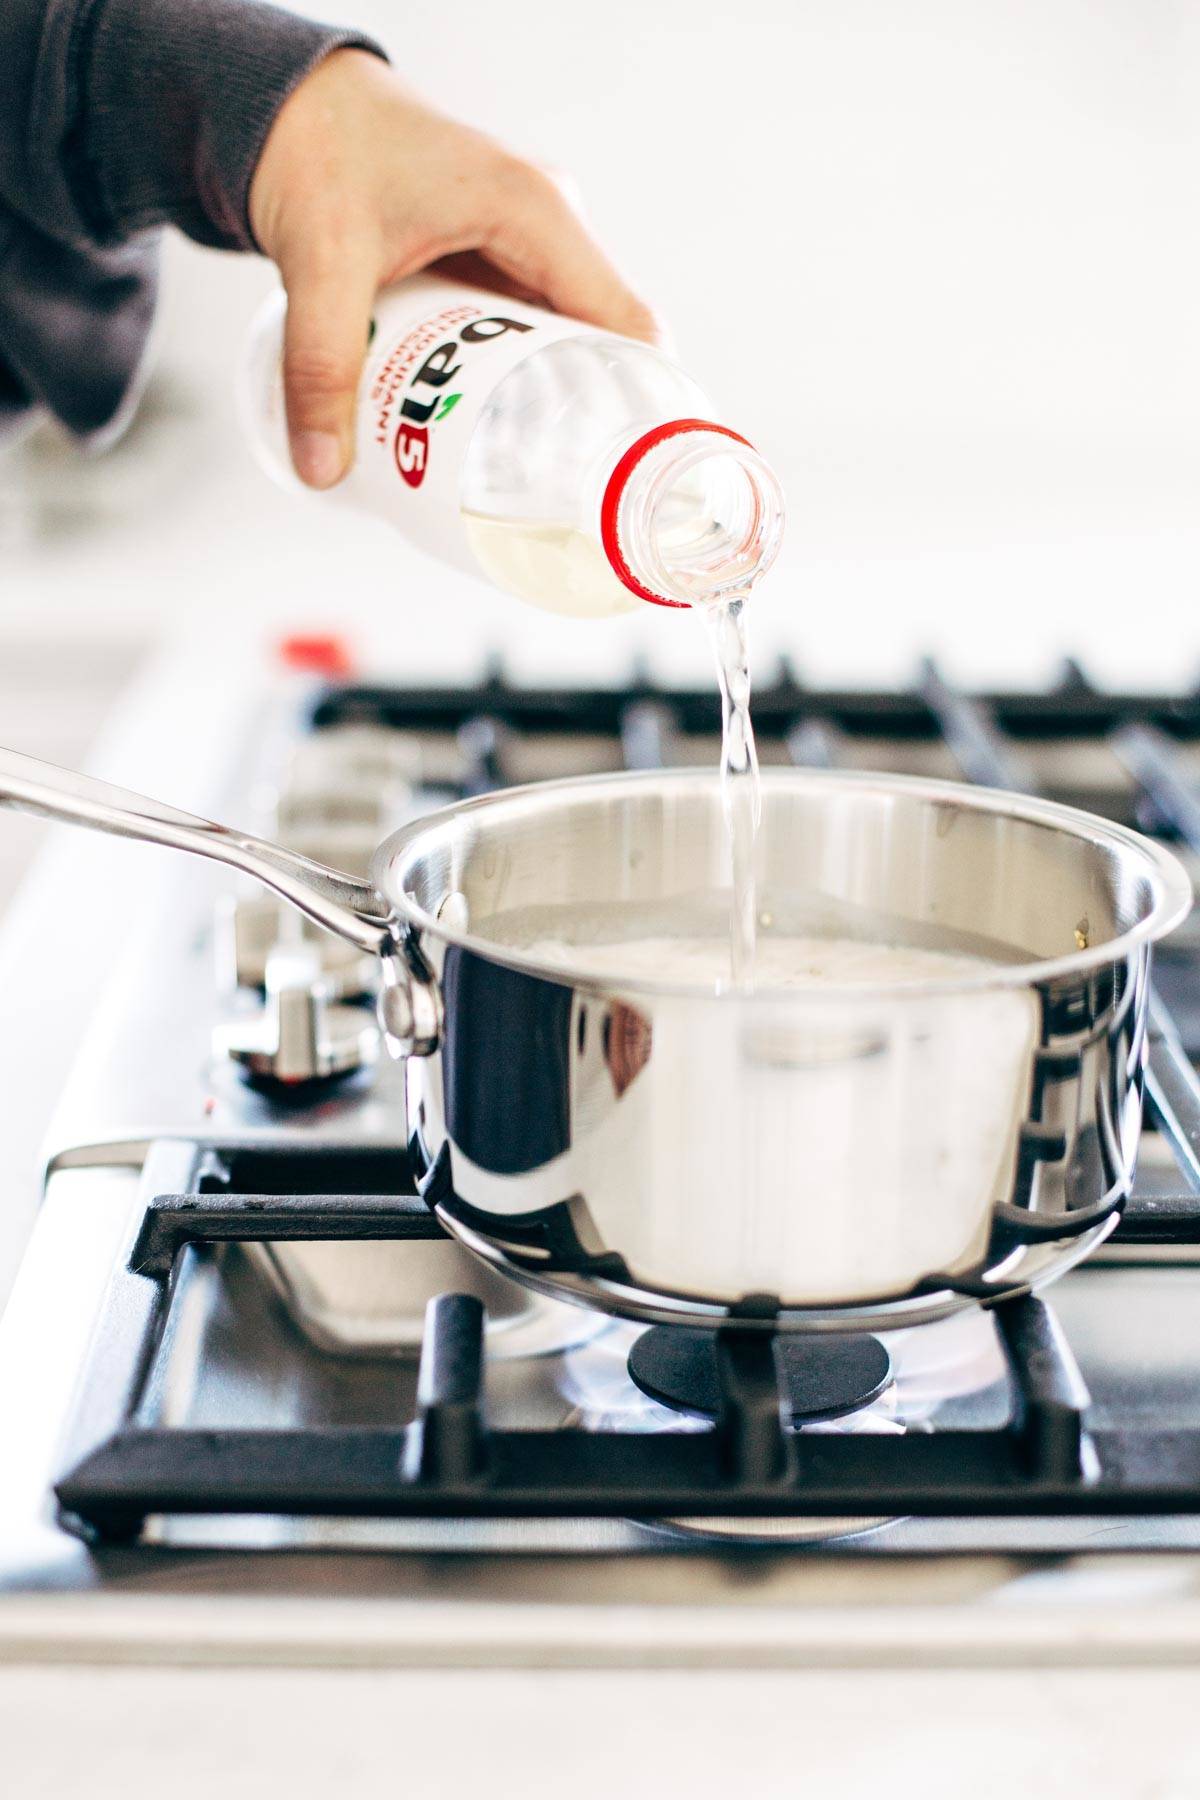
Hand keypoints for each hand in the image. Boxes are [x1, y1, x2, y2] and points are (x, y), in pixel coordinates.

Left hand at [249, 50, 658, 488]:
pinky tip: (492, 427)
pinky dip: (516, 375)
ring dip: (551, 400)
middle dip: (588, 415)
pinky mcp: (497, 256)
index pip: (625, 321)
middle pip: (601, 339)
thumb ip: (319, 365)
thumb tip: (322, 468)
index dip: (638, 399)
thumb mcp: (320, 262)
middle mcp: (546, 222)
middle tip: (562, 491)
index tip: (625, 473)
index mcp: (535, 210)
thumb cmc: (317, 147)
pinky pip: (529, 326)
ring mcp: (526, 240)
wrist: (289, 103)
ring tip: (529, 474)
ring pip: (566, 337)